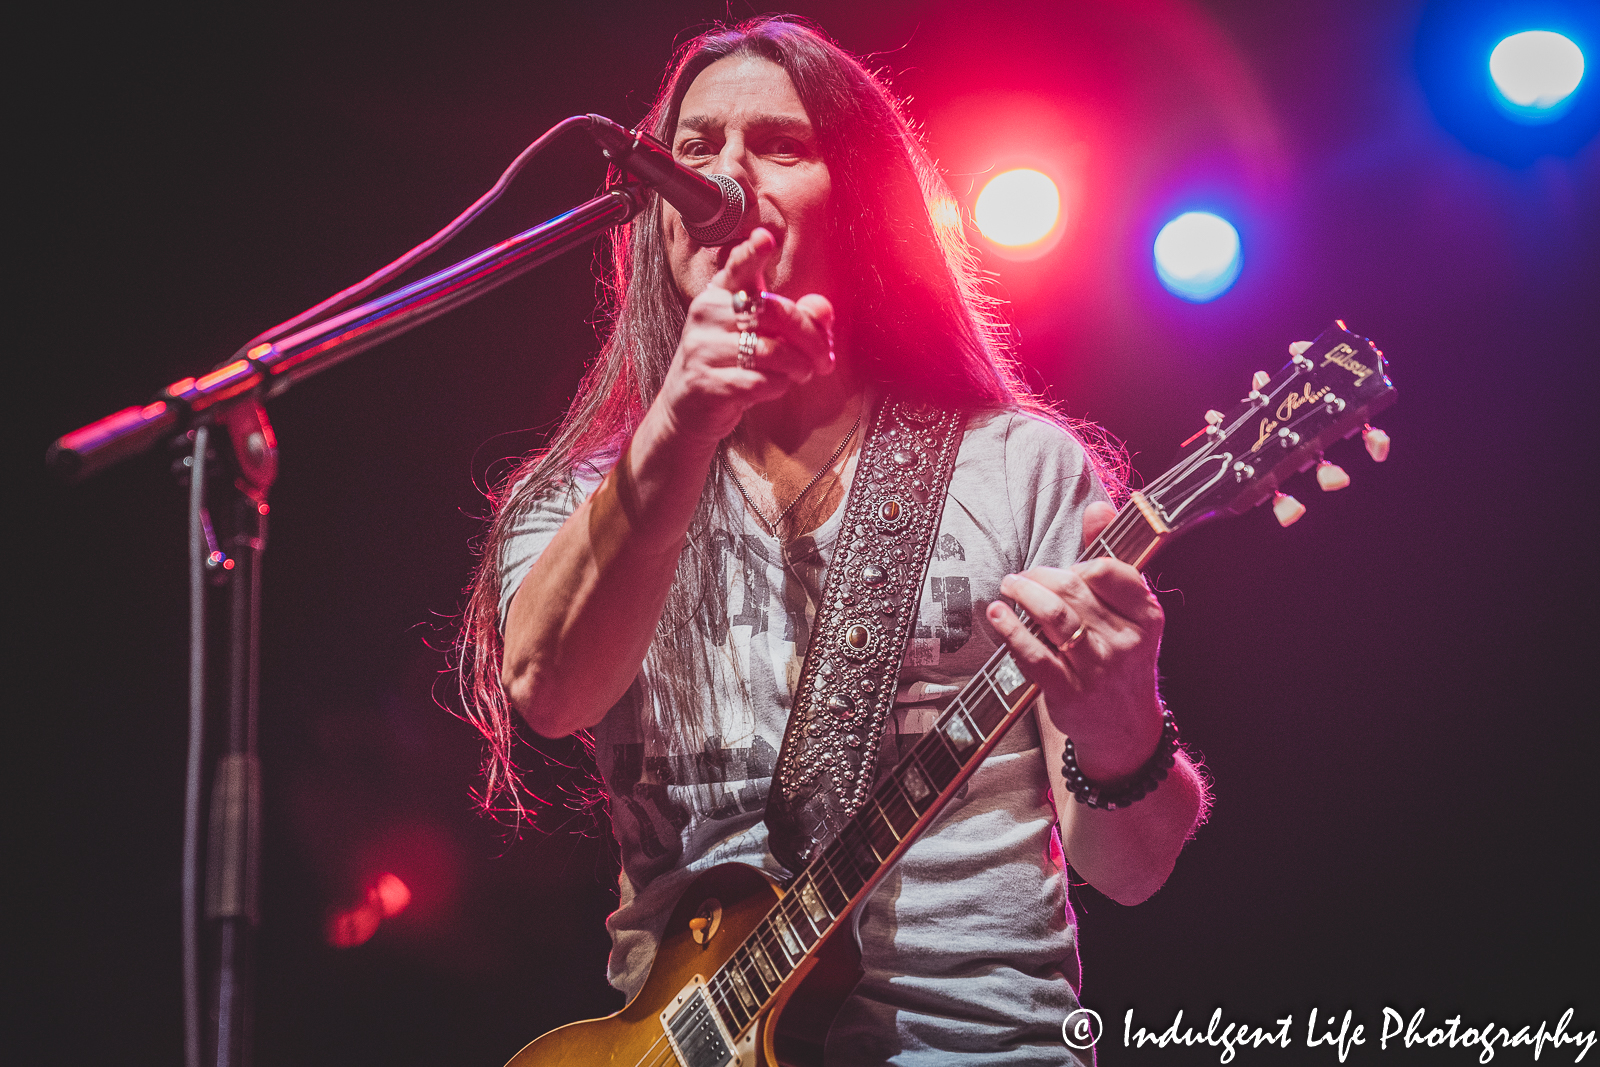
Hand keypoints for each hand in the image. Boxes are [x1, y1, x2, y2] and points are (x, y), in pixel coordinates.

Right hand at [655, 227, 835, 447]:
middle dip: (811, 337)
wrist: (687, 407)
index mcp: (718, 295)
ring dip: (798, 366)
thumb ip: (793, 318)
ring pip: (771, 351)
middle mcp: (707, 315)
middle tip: (825, 358)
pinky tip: (777, 386)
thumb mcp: (757, 334)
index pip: (736, 268)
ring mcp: (703, 349)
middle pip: (774, 313)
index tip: (766, 238)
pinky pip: (759, 381)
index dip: (751, 253)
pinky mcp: (707, 383)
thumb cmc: (730, 363)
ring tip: (802, 373)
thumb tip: (822, 310)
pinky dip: (779, 385)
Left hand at [986, 500, 1166, 781]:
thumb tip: (1098, 508)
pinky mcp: (1067, 691)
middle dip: (1040, 575)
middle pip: (1071, 589)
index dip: (1080, 564)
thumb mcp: (1131, 614)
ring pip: (1052, 616)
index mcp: (1147, 617)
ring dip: (1022, 593)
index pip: (1108, 571)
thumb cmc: (1122, 659)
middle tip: (1023, 577)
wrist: (1124, 728)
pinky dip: (1010, 629)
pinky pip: (1033, 653)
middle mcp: (1125, 642)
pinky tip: (998, 615)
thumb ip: (1112, 559)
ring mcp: (1096, 668)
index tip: (1068, 570)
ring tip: (1009, 587)